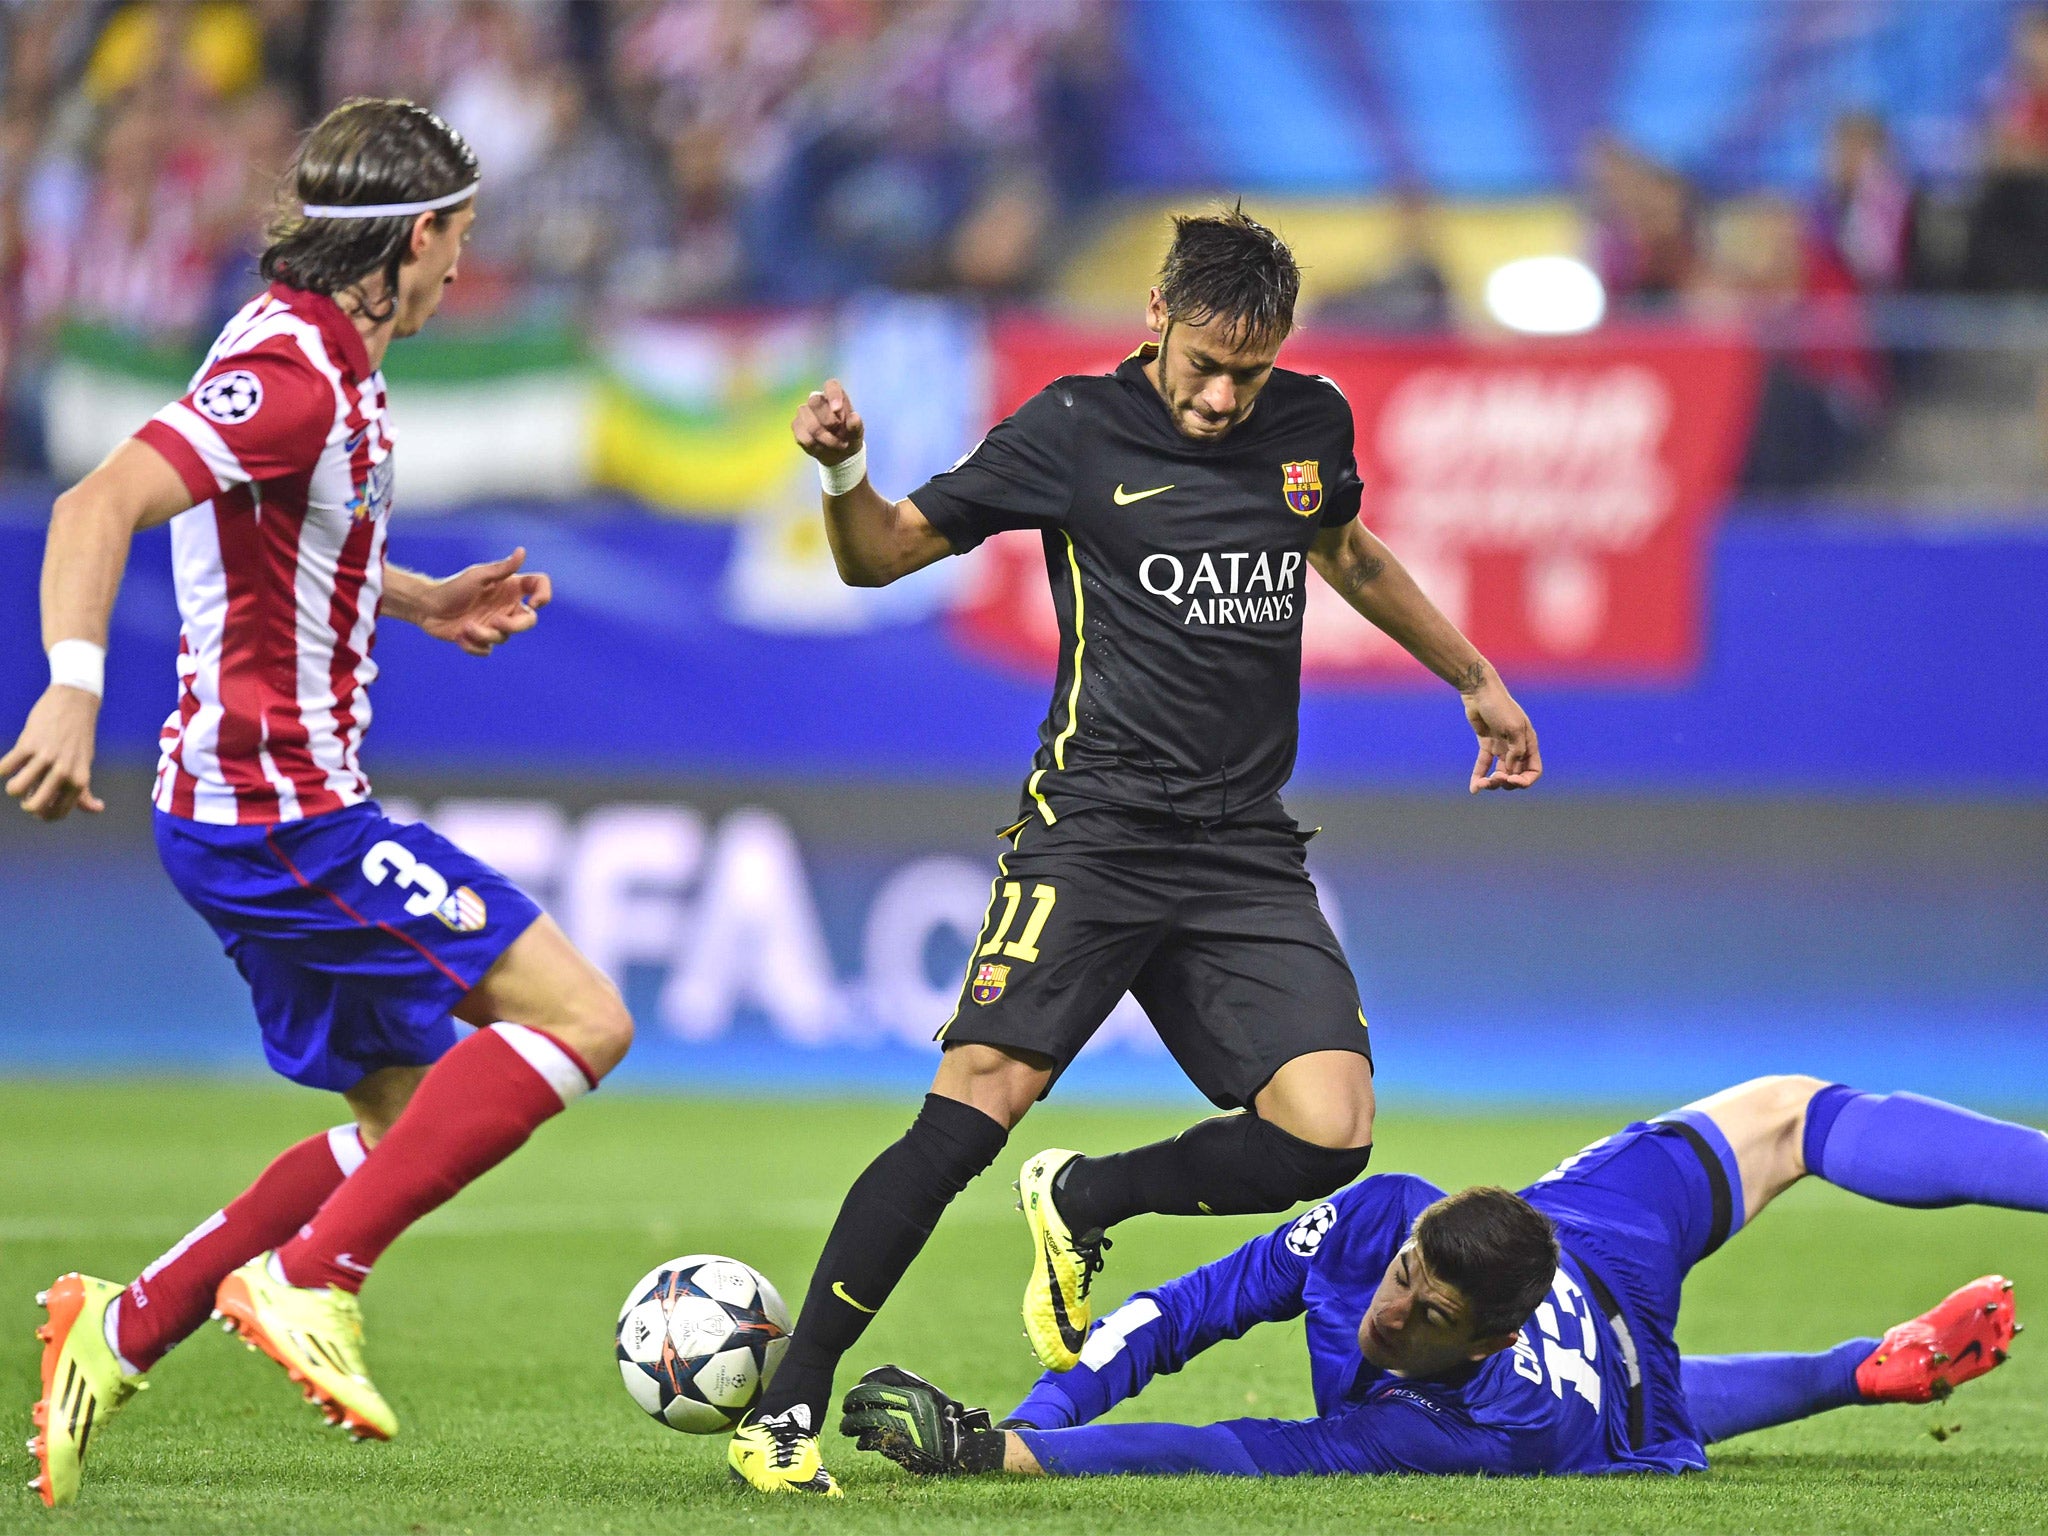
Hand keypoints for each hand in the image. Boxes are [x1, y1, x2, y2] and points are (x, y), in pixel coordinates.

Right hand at [2, 685, 104, 819]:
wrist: (74, 702)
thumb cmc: (78, 738)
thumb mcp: (84, 765)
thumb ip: (84, 790)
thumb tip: (97, 809)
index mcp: (79, 780)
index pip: (58, 812)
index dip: (44, 815)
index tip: (40, 807)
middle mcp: (64, 771)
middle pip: (35, 805)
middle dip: (27, 805)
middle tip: (27, 795)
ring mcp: (46, 756)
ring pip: (16, 788)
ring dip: (13, 788)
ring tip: (18, 780)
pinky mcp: (28, 743)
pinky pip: (5, 767)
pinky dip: (3, 769)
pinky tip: (10, 764)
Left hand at [416, 548, 550, 656]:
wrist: (426, 606)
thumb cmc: (452, 587)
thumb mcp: (478, 576)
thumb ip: (502, 568)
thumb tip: (522, 552)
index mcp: (510, 588)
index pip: (540, 587)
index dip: (544, 595)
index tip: (534, 603)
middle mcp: (506, 607)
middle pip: (529, 621)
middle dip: (514, 626)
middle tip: (496, 622)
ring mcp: (494, 625)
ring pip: (504, 638)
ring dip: (484, 634)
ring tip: (466, 627)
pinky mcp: (481, 640)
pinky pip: (488, 650)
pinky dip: (474, 646)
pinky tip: (459, 636)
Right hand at [793, 378, 863, 465]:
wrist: (839, 453)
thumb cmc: (849, 436)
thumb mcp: (857, 433)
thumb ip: (856, 425)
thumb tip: (854, 417)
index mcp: (835, 395)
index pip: (831, 385)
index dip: (833, 395)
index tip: (838, 410)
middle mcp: (817, 399)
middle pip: (814, 401)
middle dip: (828, 421)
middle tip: (841, 433)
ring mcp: (804, 412)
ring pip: (810, 424)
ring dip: (827, 439)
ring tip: (838, 444)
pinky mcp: (796, 426)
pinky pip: (804, 437)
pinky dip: (817, 447)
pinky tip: (824, 447)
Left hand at [839, 1365, 994, 1475]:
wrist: (958, 1449)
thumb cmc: (945, 1423)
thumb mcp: (931, 1398)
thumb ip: (910, 1389)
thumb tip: (880, 1384)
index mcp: (915, 1387)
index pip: (883, 1375)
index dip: (867, 1380)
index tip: (859, 1387)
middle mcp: (908, 1401)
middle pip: (869, 1395)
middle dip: (853, 1400)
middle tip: (846, 1407)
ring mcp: (902, 1422)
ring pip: (865, 1418)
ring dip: (851, 1423)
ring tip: (846, 1427)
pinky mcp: (899, 1443)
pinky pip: (872, 1439)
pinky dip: (863, 1441)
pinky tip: (860, 1443)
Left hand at [1463, 668, 1542, 792]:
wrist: (1479, 691)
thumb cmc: (1499, 706)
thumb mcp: (1513, 728)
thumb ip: (1515, 751)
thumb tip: (1510, 771)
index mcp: (1529, 743)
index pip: (1534, 770)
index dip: (1526, 780)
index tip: (1512, 781)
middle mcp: (1517, 747)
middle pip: (1516, 774)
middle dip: (1506, 782)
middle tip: (1495, 778)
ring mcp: (1501, 746)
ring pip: (1500, 772)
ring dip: (1492, 782)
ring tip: (1482, 784)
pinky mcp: (1486, 744)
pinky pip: (1484, 765)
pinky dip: (1479, 776)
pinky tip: (1474, 789)